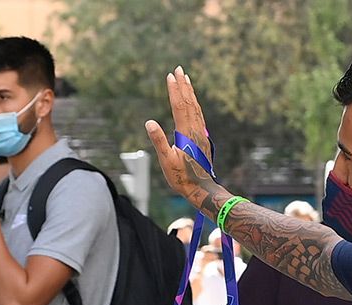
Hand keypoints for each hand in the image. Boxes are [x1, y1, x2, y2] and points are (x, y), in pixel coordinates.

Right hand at [145, 67, 216, 201]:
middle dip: (183, 85)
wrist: (201, 189)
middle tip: (178, 69)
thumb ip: (158, 141)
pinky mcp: (202, 138)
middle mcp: (195, 130)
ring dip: (190, 92)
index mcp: (186, 134)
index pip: (179, 106)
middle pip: (189, 103)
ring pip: (195, 108)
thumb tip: (149, 122)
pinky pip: (198, 115)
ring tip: (186, 79)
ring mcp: (200, 133)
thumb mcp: (166, 161)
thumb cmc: (182, 177)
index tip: (170, 76)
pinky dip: (194, 104)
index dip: (174, 90)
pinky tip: (192, 101)